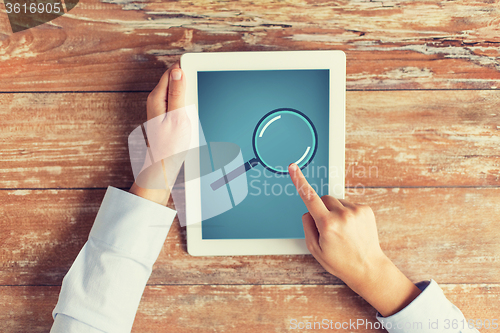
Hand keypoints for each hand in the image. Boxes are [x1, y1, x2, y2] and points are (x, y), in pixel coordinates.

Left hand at [129, 62, 189, 204]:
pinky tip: (191, 116)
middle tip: (198, 96)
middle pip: (175, 79)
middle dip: (189, 82)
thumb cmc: (170, 146)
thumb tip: (178, 71)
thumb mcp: (177, 117)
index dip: (187, 69)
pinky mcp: (166, 115)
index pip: (172, 71)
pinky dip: (187, 105)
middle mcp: (156, 100)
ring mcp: (160, 107)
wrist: (163, 165)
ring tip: (195, 108)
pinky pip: (178, 102)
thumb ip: (177, 93)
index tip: (200, 71)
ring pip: (178, 91)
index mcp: (157, 97)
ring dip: (190, 95)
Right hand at [288, 163, 420, 316]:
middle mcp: (342, 214)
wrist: (368, 267)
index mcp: (327, 224)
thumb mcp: (315, 249)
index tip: (293, 167)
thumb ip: (307, 226)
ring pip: (336, 202)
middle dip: (321, 208)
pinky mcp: (366, 209)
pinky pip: (348, 204)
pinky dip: (346, 213)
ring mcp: (356, 211)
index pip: (309, 198)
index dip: (300, 181)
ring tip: (342, 231)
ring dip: (335, 211)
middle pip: (324, 198)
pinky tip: (351, 229)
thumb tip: (308, 211)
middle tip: (326, 227)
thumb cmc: (340, 261)